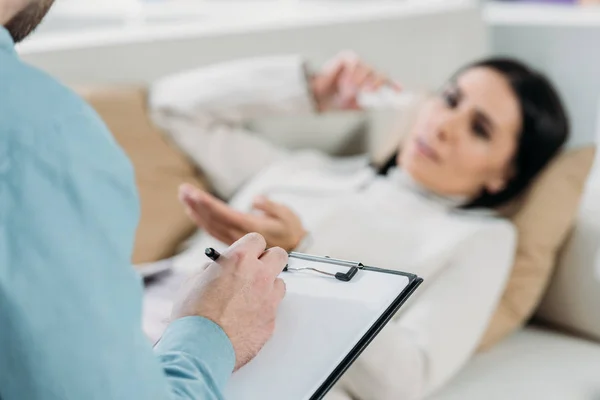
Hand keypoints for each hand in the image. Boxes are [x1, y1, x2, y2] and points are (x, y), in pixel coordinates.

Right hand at [171, 233, 286, 370]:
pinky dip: (264, 310)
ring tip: (248, 298)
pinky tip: (246, 318)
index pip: (257, 239)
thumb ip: (213, 269)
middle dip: (268, 260)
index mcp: (239, 259)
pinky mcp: (272, 320)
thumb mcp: (194, 281)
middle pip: (279, 255)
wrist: (199, 349)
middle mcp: (259, 275)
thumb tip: (220, 267)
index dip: (250, 247)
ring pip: (279, 282)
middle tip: (256, 269)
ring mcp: (269, 298)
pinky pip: (274, 308)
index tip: (246, 253)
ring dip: (268, 286)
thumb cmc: (192, 317)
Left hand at [179, 184, 306, 251]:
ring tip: (184, 196)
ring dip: (196, 210)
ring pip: (210, 225)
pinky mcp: (232, 239)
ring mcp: (234, 239)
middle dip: (197, 204)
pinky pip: (212, 230)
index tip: (195, 194)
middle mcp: (239, 235)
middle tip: (184, 190)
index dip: (208, 204)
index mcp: (251, 227)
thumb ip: (270, 207)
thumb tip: (256, 199)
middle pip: (213, 219)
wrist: (292, 249)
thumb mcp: (287, 215)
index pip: (224, 214)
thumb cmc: (290, 230)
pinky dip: (201, 220)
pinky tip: (193, 211)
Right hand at [311, 51, 400, 111]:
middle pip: (380, 73)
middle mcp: (366, 72)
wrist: (319, 97)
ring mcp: (357, 64)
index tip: (400, 91)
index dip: (393, 85)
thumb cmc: (336, 102)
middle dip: (376, 84)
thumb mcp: (355, 106)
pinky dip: (351, 74)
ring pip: (368, 68)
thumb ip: (369, 103)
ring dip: (359, 82)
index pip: (386, 82)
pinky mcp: (347, 57)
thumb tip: (382, 103)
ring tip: (347, 93)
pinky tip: (344, 82)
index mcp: (370, 84)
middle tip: (368, 92)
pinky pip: (355, 62)